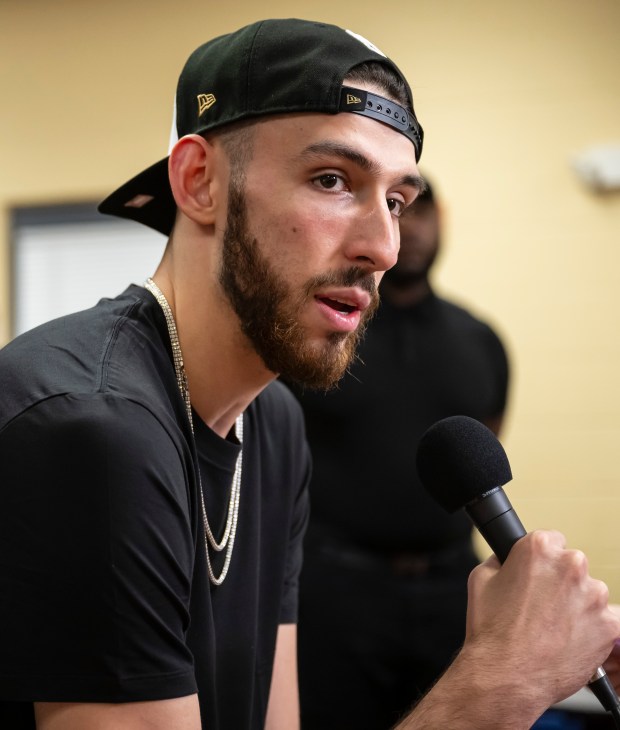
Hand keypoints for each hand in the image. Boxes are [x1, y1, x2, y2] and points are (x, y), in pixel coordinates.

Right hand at [465, 530, 619, 710]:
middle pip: (572, 565)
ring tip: (553, 627)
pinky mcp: (609, 624)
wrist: (507, 674)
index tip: (538, 575)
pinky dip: (591, 629)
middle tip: (541, 606)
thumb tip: (506, 560)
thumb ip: (500, 561)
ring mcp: (593, 595)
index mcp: (539, 548)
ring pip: (590, 593)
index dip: (542, 560)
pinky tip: (568, 640)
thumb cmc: (492, 630)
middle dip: (560, 582)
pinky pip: (605, 621)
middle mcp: (570, 565)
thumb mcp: (480, 579)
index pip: (552, 540)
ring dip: (577, 605)